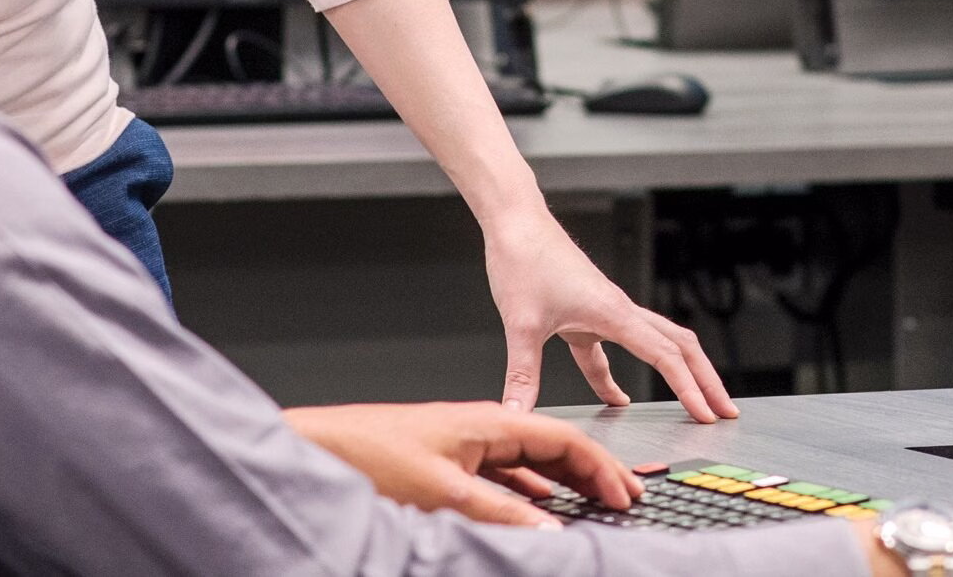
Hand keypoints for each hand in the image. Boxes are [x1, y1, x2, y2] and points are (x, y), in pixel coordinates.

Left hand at [283, 400, 640, 527]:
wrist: (326, 447)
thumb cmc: (373, 454)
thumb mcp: (446, 491)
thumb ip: (502, 513)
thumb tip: (552, 530)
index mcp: (489, 422)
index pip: (562, 437)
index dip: (600, 466)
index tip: (626, 493)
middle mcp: (482, 427)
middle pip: (552, 447)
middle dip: (592, 472)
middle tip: (625, 498)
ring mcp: (466, 443)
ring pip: (530, 462)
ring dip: (564, 483)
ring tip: (593, 504)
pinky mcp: (450, 460)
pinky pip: (505, 474)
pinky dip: (531, 492)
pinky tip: (540, 506)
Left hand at [486, 216, 735, 422]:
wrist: (514, 219)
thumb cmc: (522, 257)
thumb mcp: (520, 323)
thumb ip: (522, 374)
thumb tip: (518, 414)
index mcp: (612, 312)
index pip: (665, 356)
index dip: (689, 388)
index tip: (707, 415)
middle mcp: (617, 309)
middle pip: (677, 346)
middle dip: (704, 379)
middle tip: (725, 411)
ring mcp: (605, 310)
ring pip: (653, 343)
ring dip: (675, 373)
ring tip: (690, 405)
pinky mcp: (586, 312)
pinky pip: (613, 348)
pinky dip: (618, 374)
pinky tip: (616, 399)